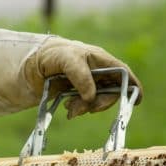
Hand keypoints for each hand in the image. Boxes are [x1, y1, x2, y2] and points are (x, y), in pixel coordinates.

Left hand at [24, 35, 142, 117]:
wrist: (30, 65)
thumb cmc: (51, 55)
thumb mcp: (65, 59)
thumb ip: (80, 75)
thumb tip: (91, 96)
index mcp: (100, 59)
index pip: (122, 72)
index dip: (132, 85)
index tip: (135, 101)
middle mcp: (97, 71)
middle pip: (111, 91)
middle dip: (101, 103)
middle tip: (85, 110)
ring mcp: (89, 82)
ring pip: (98, 100)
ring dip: (87, 108)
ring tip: (70, 109)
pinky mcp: (79, 92)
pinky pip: (86, 105)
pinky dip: (79, 109)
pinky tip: (68, 108)